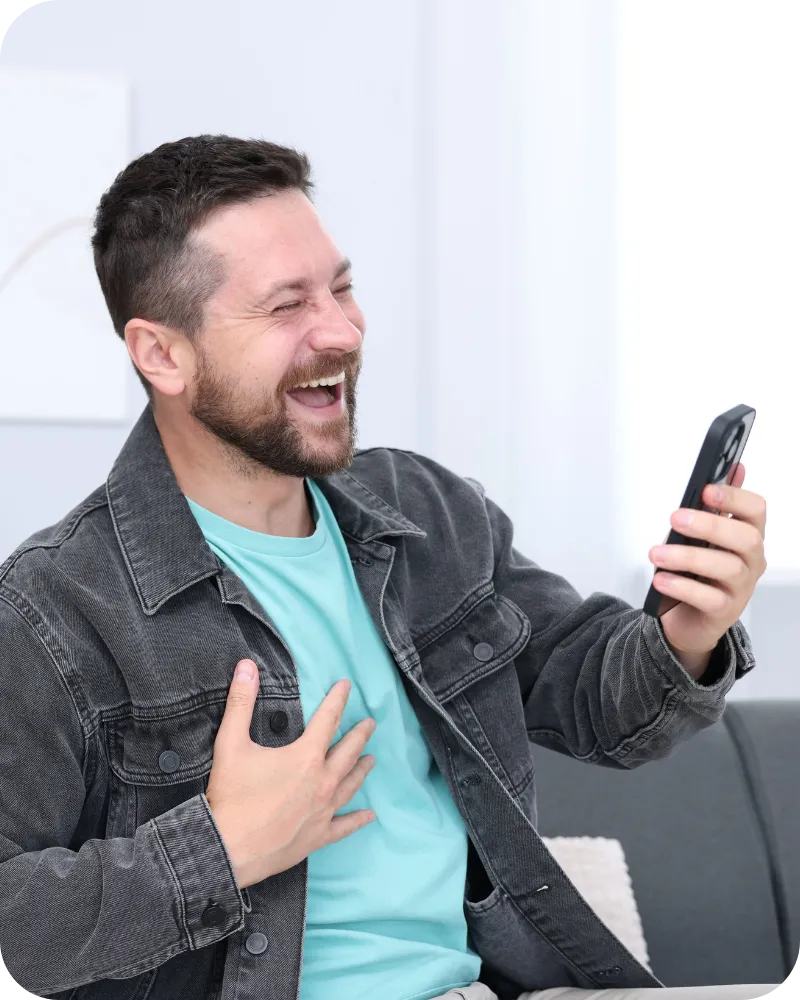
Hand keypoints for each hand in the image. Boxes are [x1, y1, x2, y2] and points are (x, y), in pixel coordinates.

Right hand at [206, 663, 376, 889]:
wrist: (227, 850)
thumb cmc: (231, 797)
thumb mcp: (231, 743)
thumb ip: (240, 702)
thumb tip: (246, 666)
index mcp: (305, 757)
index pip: (328, 720)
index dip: (337, 700)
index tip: (347, 686)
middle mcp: (321, 782)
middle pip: (347, 752)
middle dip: (359, 735)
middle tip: (370, 723)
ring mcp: (322, 811)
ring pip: (350, 785)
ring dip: (361, 770)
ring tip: (372, 760)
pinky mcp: (317, 837)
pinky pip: (344, 826)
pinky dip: (358, 820)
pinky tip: (370, 816)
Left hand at [648, 462, 766, 663]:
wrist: (687, 616)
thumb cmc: (695, 570)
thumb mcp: (697, 535)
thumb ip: (710, 506)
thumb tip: (733, 468)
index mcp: (747, 534)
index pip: (756, 510)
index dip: (734, 497)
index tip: (706, 489)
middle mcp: (751, 560)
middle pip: (746, 537)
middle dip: (710, 525)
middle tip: (675, 518)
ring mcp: (741, 587)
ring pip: (727, 568)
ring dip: (687, 557)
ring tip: (656, 553)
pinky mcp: (725, 611)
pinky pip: (710, 599)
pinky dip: (683, 587)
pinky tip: (661, 580)